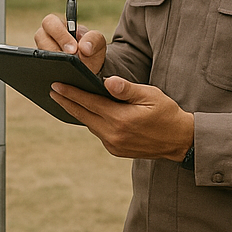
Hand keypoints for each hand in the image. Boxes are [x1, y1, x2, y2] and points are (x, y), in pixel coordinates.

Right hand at [34, 13, 106, 74]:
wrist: (89, 68)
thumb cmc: (91, 50)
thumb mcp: (97, 42)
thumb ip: (93, 40)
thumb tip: (83, 48)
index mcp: (58, 25)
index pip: (51, 22)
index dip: (60, 35)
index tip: (73, 49)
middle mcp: (46, 36)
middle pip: (39, 36)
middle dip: (54, 49)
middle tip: (68, 60)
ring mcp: (41, 51)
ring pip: (37, 54)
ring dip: (50, 62)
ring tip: (65, 71)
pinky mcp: (40, 66)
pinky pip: (38, 68)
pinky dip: (48, 73)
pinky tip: (60, 81)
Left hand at [49, 76, 193, 160]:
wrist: (180, 141)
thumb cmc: (166, 113)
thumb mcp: (151, 96)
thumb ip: (127, 89)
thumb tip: (107, 81)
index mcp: (121, 119)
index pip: (89, 102)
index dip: (71, 93)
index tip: (56, 85)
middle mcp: (113, 134)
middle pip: (83, 115)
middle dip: (67, 102)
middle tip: (52, 90)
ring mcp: (113, 144)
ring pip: (89, 124)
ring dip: (77, 112)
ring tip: (65, 98)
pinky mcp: (115, 150)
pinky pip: (98, 132)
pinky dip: (91, 121)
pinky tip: (86, 112)